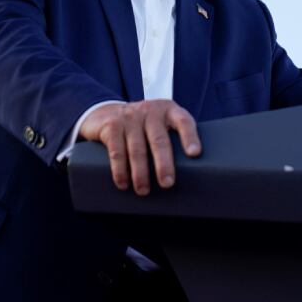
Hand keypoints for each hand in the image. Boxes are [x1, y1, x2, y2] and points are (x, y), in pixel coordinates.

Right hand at [78, 99, 201, 194]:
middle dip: (164, 164)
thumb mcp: (160, 124)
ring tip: (143, 190)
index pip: (184, 121)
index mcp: (169, 111)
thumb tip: (194, 171)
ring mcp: (130, 117)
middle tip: (167, 184)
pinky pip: (117, 151)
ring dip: (140, 173)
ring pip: (137, 149)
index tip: (194, 154)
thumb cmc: (143, 126)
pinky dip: (120, 170)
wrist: (107, 113)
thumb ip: (174, 138)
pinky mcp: (112, 125)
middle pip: (159, 140)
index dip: (190, 137)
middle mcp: (150, 111)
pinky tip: (123, 183)